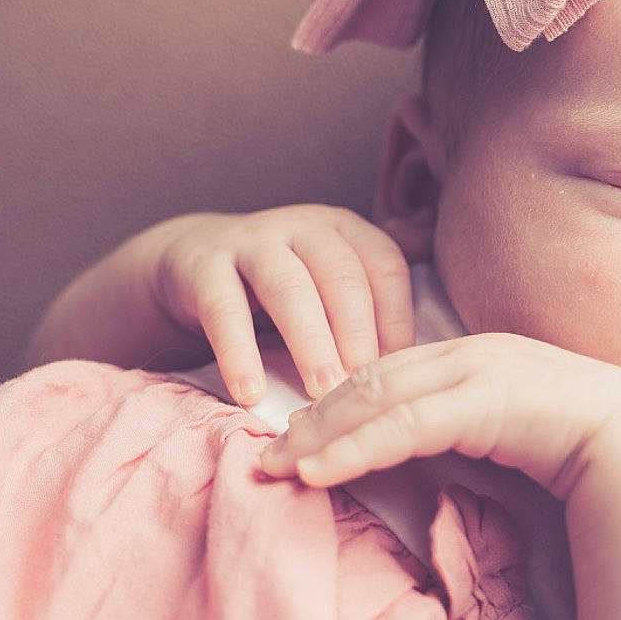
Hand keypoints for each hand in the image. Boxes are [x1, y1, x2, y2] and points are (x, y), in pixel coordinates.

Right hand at [146, 206, 413, 406]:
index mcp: (344, 230)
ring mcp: (252, 241)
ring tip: (319, 392)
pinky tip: (250, 392)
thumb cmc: (279, 289)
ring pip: (289, 288)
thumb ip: (374, 305)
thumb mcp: (329, 286)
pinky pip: (224, 309)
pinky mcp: (205, 266)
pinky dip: (238, 353)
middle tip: (364, 387)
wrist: (190, 263)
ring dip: (309, 343)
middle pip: (341, 276)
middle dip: (357, 334)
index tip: (400, 372)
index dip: (397, 319)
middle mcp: (304, 227)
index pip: (385, 267)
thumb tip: (430, 349)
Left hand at [257, 332, 620, 499]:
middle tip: (269, 452)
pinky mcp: (481, 401)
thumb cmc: (593, 452)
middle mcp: (473, 353)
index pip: (393, 375)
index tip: (302, 436)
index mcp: (481, 357)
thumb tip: (443, 467)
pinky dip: (352, 450)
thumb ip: (480, 438)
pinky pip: (401, 427)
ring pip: (377, 400)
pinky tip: (317, 473)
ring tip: (276, 466)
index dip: (342, 403)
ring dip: (321, 435)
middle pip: (372, 380)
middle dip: (317, 416)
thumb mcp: (520, 437)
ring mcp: (477, 371)